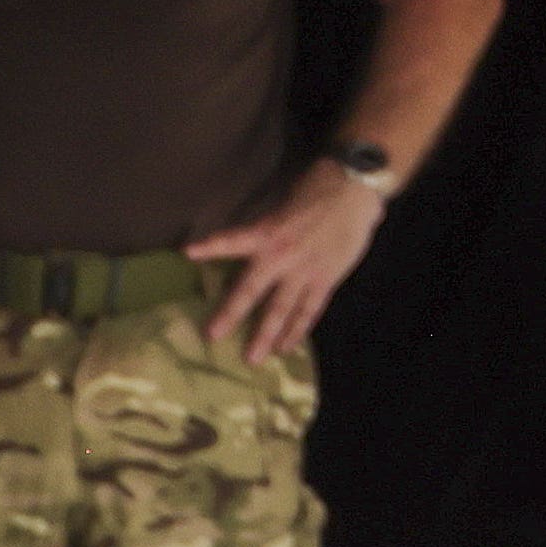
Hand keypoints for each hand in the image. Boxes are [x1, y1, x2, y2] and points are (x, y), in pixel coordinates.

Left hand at [187, 165, 384, 362]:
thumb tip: (254, 243)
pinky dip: (298, 330)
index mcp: (268, 232)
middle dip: (232, 313)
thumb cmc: (319, 188)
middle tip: (213, 335)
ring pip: (282, 310)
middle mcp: (282, 256)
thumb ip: (268, 227)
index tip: (188, 252)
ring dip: (266, 335)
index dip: (211, 246)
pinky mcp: (326, 280)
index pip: (233, 240)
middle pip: (252, 290)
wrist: (357, 190)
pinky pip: (309, 311)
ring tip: (253, 358)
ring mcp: (304, 272)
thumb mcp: (285, 203)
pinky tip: (287, 347)